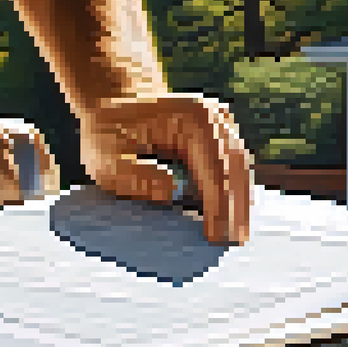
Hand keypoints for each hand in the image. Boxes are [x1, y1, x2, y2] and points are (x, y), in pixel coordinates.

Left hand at [77, 93, 252, 244]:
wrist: (115, 103)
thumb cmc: (109, 134)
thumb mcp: (105, 158)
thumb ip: (134, 177)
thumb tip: (172, 192)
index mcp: (190, 119)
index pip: (214, 168)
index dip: (218, 206)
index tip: (216, 237)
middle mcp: (212, 116)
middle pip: (236, 168)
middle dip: (237, 208)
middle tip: (233, 243)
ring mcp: (220, 122)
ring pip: (241, 166)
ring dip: (241, 201)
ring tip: (237, 236)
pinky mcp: (220, 134)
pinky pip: (235, 165)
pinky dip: (236, 190)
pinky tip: (234, 216)